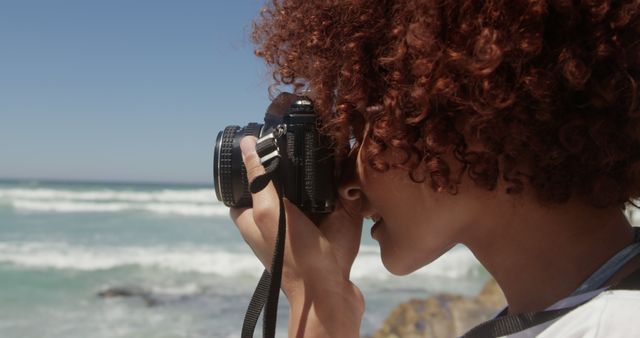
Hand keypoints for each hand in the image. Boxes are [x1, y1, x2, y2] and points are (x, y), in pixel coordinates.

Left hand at [230, 136, 363, 336]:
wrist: (328, 293)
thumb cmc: (293, 256)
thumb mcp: (268, 211)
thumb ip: (258, 178)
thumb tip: (245, 144)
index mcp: (253, 215)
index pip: (248, 179)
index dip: (255, 160)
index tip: (268, 139)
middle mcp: (276, 216)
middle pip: (280, 178)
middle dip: (291, 163)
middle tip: (302, 140)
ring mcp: (302, 222)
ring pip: (307, 185)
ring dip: (316, 172)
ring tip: (325, 151)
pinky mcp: (326, 226)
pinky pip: (330, 197)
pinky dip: (336, 185)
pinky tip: (344, 169)